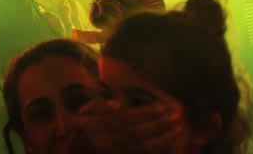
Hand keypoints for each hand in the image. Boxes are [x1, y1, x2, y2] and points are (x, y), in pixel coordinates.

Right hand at [68, 98, 183, 152]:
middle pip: (136, 131)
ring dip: (162, 139)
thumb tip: (116, 103)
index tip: (162, 107)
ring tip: (177, 130)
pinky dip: (155, 152)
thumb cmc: (75, 144)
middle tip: (176, 116)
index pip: (125, 118)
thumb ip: (94, 110)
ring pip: (141, 147)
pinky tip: (168, 148)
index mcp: (93, 128)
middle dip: (158, 123)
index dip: (144, 112)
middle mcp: (103, 142)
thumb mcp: (78, 123)